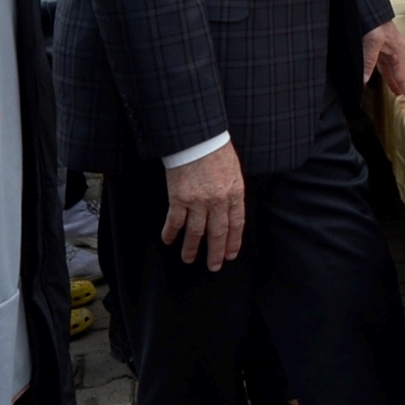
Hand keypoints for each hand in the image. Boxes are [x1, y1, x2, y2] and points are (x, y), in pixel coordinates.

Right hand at [163, 142, 245, 269]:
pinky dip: (171, 233)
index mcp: (235, 193)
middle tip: (214, 265)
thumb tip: (230, 211)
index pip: (236, 224)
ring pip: (196, 232)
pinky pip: (175, 222)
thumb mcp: (234, 171)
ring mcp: (198, 202)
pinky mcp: (179, 198)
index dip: (233, 242)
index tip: (230, 254)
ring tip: (189, 259)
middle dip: (216, 252)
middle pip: (218, 233)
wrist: (197, 138)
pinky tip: (169, 240)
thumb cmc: (216, 150)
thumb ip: (232, 192)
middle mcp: (218, 201)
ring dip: (192, 248)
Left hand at [365, 20, 404, 102]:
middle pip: (403, 74)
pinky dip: (389, 73)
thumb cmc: (374, 20)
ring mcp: (388, 49)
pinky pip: (386, 65)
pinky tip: (387, 76)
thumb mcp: (371, 41)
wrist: (370, 6)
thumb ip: (368, 62)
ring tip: (403, 91)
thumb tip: (364, 81)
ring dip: (399, 80)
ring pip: (394, 70)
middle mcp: (395, 52)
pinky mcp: (380, 46)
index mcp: (397, 52)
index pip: (403, 76)